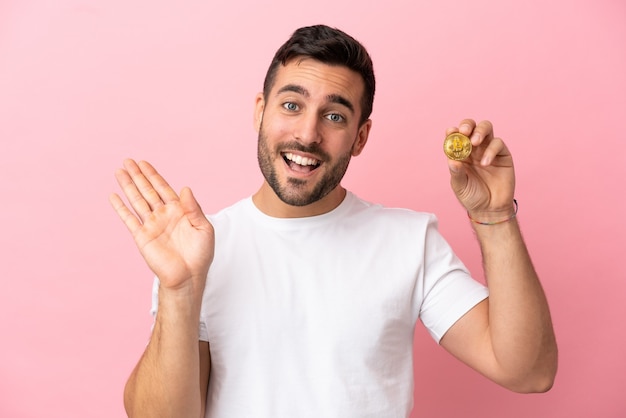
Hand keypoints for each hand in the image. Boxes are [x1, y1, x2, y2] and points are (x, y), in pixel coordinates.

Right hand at [110, 159, 213, 291]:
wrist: (188, 276)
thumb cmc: (200, 255)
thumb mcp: (204, 229)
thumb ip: (194, 209)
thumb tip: (185, 188)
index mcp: (179, 211)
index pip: (163, 188)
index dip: (153, 175)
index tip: (144, 163)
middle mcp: (163, 215)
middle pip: (147, 190)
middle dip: (138, 176)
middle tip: (128, 161)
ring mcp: (151, 225)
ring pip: (137, 201)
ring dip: (128, 186)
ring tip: (119, 172)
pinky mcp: (141, 237)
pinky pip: (129, 219)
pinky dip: (120, 208)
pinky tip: (113, 196)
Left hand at [446, 119, 515, 220]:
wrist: (490, 209)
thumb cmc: (472, 196)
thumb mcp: (460, 186)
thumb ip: (456, 173)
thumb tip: (452, 160)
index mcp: (460, 153)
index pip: (455, 136)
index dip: (452, 131)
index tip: (450, 131)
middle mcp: (474, 148)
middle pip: (471, 127)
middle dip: (467, 125)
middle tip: (464, 132)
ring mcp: (488, 149)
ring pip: (486, 128)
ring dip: (479, 131)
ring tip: (475, 142)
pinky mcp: (502, 154)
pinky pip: (498, 144)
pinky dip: (491, 150)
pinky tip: (485, 163)